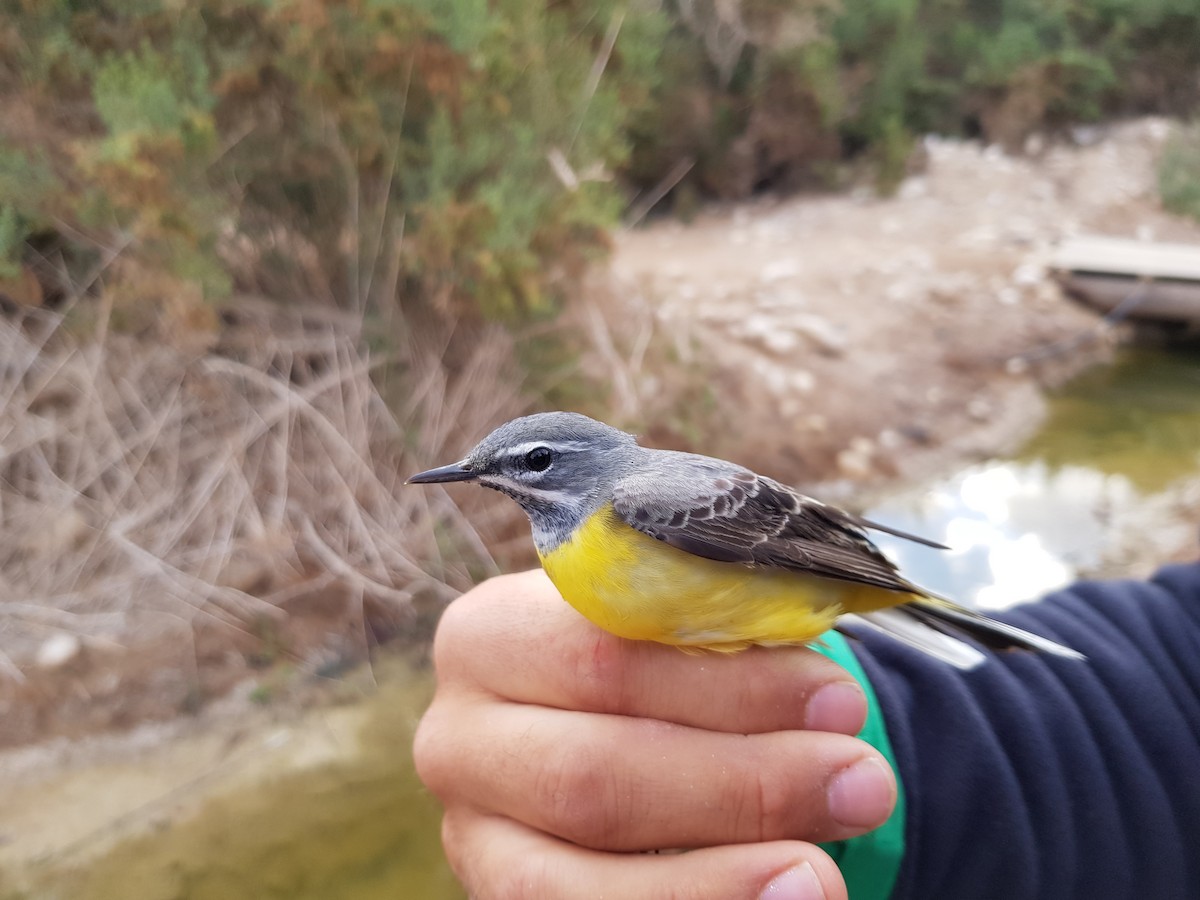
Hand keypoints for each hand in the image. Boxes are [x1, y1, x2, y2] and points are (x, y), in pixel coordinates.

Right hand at [414, 570, 896, 899]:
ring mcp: (470, 835)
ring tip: (822, 874)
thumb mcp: (677, 628)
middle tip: (862, 782)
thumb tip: (824, 696)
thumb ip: (722, 638)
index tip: (840, 703)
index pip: (600, 657)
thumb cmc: (658, 661)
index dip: (725, 687)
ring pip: (574, 883)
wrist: (614, 724)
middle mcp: (458, 738)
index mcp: (488, 635)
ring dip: (714, 881)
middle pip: (592, 774)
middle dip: (740, 786)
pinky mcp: (499, 899)